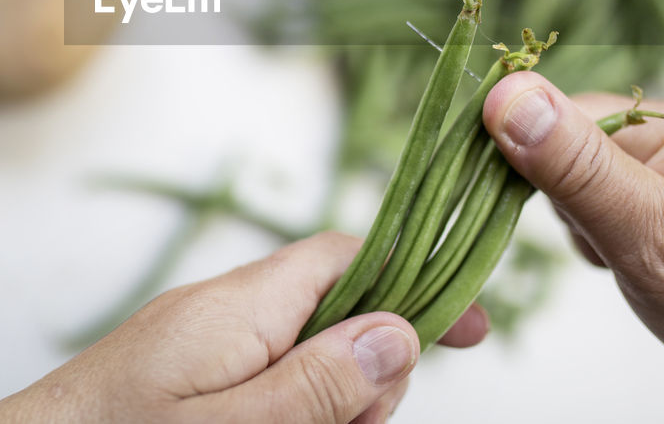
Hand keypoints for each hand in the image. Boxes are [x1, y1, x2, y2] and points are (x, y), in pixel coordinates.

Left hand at [0, 232, 488, 422]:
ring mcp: (208, 340)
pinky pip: (268, 374)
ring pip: (308, 354)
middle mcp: (229, 310)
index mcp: (242, 306)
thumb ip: (312, 385)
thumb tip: (396, 335)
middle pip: (339, 314)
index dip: (415, 283)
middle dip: (369, 374)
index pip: (348, 259)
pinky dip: (291, 403)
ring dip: (331, 402)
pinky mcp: (192, 370)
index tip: (472, 329)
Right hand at [483, 73, 663, 423]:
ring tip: (658, 270)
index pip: (563, 119)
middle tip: (630, 263)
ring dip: (612, 220)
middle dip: (585, 207)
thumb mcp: (653, 245)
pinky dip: (641, 224)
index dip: (548, 180)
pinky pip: (646, 183)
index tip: (586, 235)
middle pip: (585, 143)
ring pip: (612, 168)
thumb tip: (506, 94)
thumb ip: (576, 169)